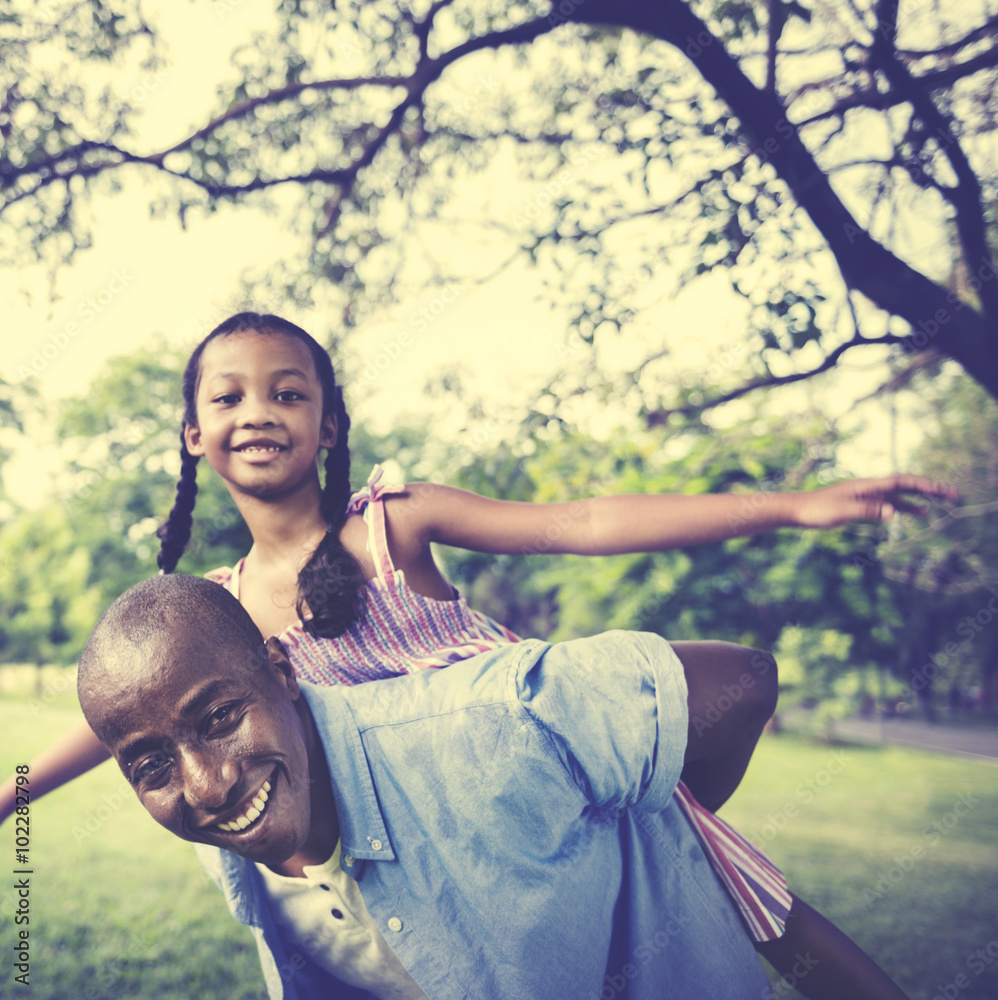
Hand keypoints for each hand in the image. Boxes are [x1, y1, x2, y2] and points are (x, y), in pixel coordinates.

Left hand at [794, 475, 958, 528]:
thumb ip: (867, 511)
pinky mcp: (859, 504)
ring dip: (918, 498)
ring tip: (938, 505)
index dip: (923, 485)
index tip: (942, 491)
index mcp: (866, 486)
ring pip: (898, 495)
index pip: (901, 482)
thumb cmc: (816, 510)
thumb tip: (893, 512)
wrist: (796, 511)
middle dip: (928, 489)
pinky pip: (886, 504)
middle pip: (904, 485)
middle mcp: (868, 487)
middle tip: (952, 494)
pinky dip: (902, 507)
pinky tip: (911, 513)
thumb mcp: (842, 512)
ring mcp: (864, 495)